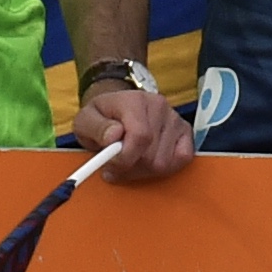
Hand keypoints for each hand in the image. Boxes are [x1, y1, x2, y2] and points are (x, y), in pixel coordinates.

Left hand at [70, 85, 195, 182]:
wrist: (116, 109)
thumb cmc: (101, 116)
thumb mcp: (85, 120)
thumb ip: (96, 127)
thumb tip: (114, 136)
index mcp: (135, 101)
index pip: (140, 136)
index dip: (125, 159)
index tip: (109, 167)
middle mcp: (160, 106)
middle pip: (151, 155)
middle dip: (130, 168)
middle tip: (114, 167)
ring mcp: (175, 119)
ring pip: (164, 162)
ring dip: (143, 170)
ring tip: (129, 162)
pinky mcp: (185, 132)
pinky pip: (182, 159)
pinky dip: (164, 168)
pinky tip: (148, 161)